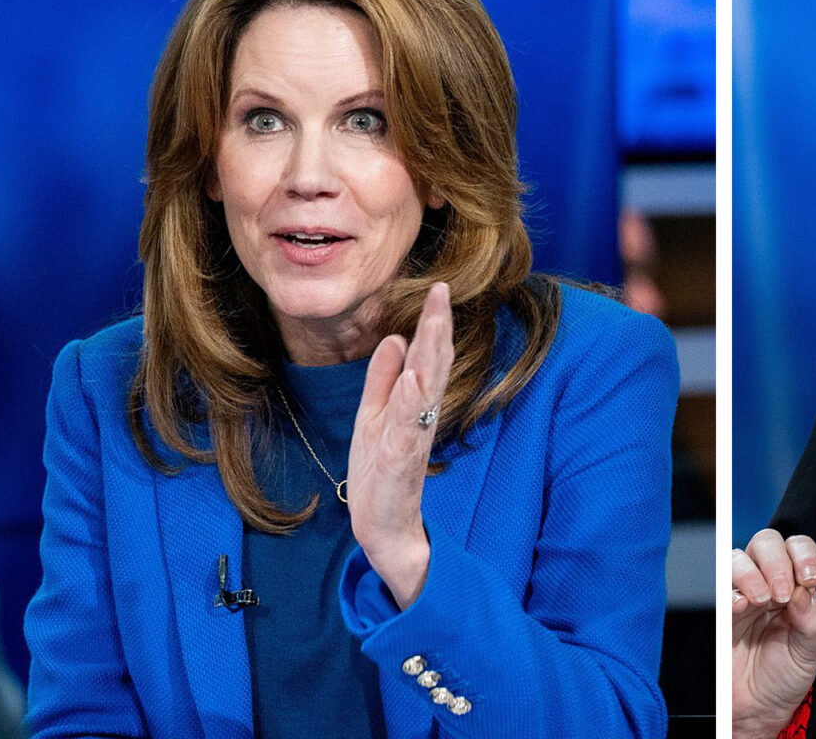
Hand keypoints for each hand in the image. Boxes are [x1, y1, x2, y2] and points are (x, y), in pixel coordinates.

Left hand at [348, 281, 453, 609]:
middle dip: (437, 330)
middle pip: (433, 368)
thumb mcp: (373, 417)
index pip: (429, 358)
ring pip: (425, 393)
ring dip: (430, 359)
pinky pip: (408, 431)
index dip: (434, 324)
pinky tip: (412, 383)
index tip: (439, 288)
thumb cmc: (380, 475)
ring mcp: (411, 440)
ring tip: (432, 326)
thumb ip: (383, 380)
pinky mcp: (400, 465)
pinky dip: (410, 406)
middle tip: (442, 293)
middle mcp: (418, 418)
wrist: (383, 528)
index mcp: (412, 405)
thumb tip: (395, 339)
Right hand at [732, 529, 815, 738]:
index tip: (809, 578)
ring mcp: (740, 594)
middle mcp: (767, 583)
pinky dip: (729, 590)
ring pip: (738, 557)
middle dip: (776, 561)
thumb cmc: (783, 676)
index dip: (804, 555)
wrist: (756, 709)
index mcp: (795, 586)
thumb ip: (812, 619)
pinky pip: (718, 586)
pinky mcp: (718, 609)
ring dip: (751, 574)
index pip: (798, 549)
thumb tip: (805, 592)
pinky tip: (739, 607)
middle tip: (782, 592)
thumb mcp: (809, 650)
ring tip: (760, 600)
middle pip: (766, 543)